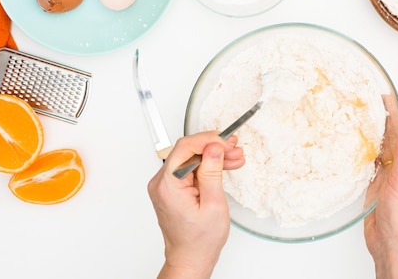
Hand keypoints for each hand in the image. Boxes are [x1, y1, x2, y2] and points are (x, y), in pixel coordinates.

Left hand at [147, 131, 244, 278]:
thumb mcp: (213, 204)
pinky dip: (207, 166)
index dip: (208, 140)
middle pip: (188, 151)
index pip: (185, 147)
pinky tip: (224, 165)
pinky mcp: (172, 188)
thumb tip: (213, 147)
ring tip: (235, 158)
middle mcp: (162, 183)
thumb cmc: (200, 240)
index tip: (226, 143)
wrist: (191, 258)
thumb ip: (212, 172)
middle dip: (214, 147)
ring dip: (214, 156)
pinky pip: (190, 168)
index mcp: (168, 185)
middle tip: (235, 150)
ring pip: (191, 158)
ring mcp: (166, 185)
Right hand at [364, 100, 397, 278]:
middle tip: (376, 101)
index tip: (393, 97)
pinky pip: (375, 164)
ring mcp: (394, 178)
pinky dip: (369, 152)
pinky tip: (362, 143)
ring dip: (378, 134)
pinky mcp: (380, 187)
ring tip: (368, 116)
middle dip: (389, 120)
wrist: (392, 246)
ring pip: (385, 150)